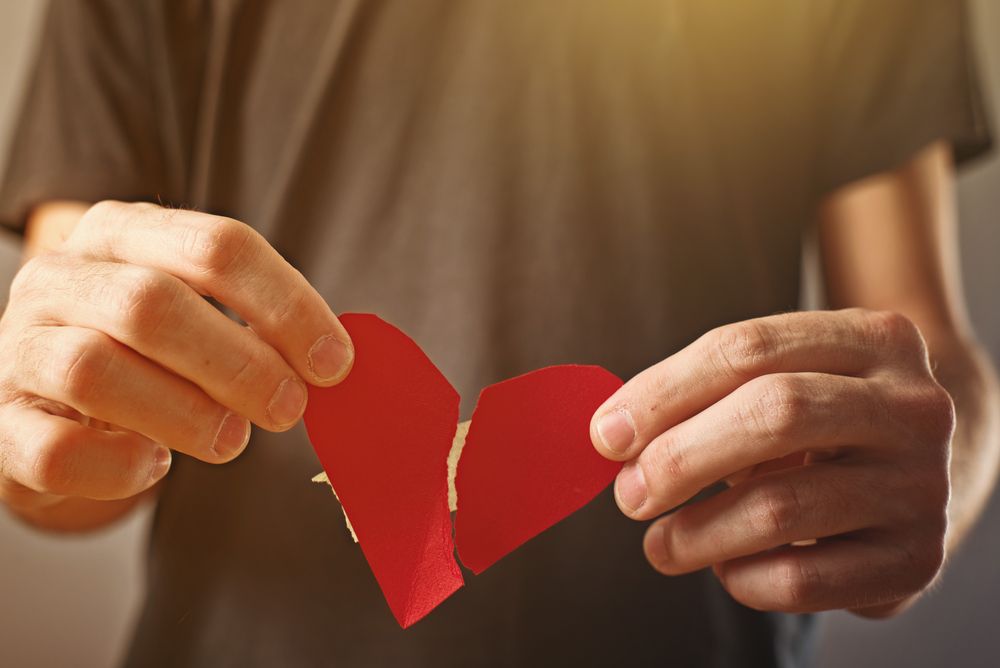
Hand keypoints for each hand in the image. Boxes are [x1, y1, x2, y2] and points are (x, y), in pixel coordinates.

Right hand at [0, 201, 352, 512]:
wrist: (44, 402)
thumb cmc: (143, 354)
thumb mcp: (194, 314)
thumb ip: (255, 327)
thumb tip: (332, 364)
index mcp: (123, 233)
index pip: (217, 247)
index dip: (286, 305)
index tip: (333, 363)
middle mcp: (61, 277)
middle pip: (153, 304)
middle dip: (238, 362)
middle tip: (288, 408)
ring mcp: (16, 348)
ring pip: (94, 370)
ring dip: (184, 412)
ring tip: (234, 441)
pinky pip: (53, 448)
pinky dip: (116, 465)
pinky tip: (155, 465)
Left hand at [590, 309, 953, 616]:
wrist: (927, 469)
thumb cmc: (824, 419)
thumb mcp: (783, 379)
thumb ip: (704, 394)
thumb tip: (614, 435)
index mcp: (874, 338)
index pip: (746, 348)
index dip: (663, 392)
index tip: (606, 434)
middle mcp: (913, 405)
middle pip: (775, 414)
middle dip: (679, 458)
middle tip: (628, 493)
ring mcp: (922, 485)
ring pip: (782, 507)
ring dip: (696, 532)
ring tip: (659, 545)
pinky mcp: (915, 562)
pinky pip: (802, 580)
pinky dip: (742, 578)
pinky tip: (727, 566)